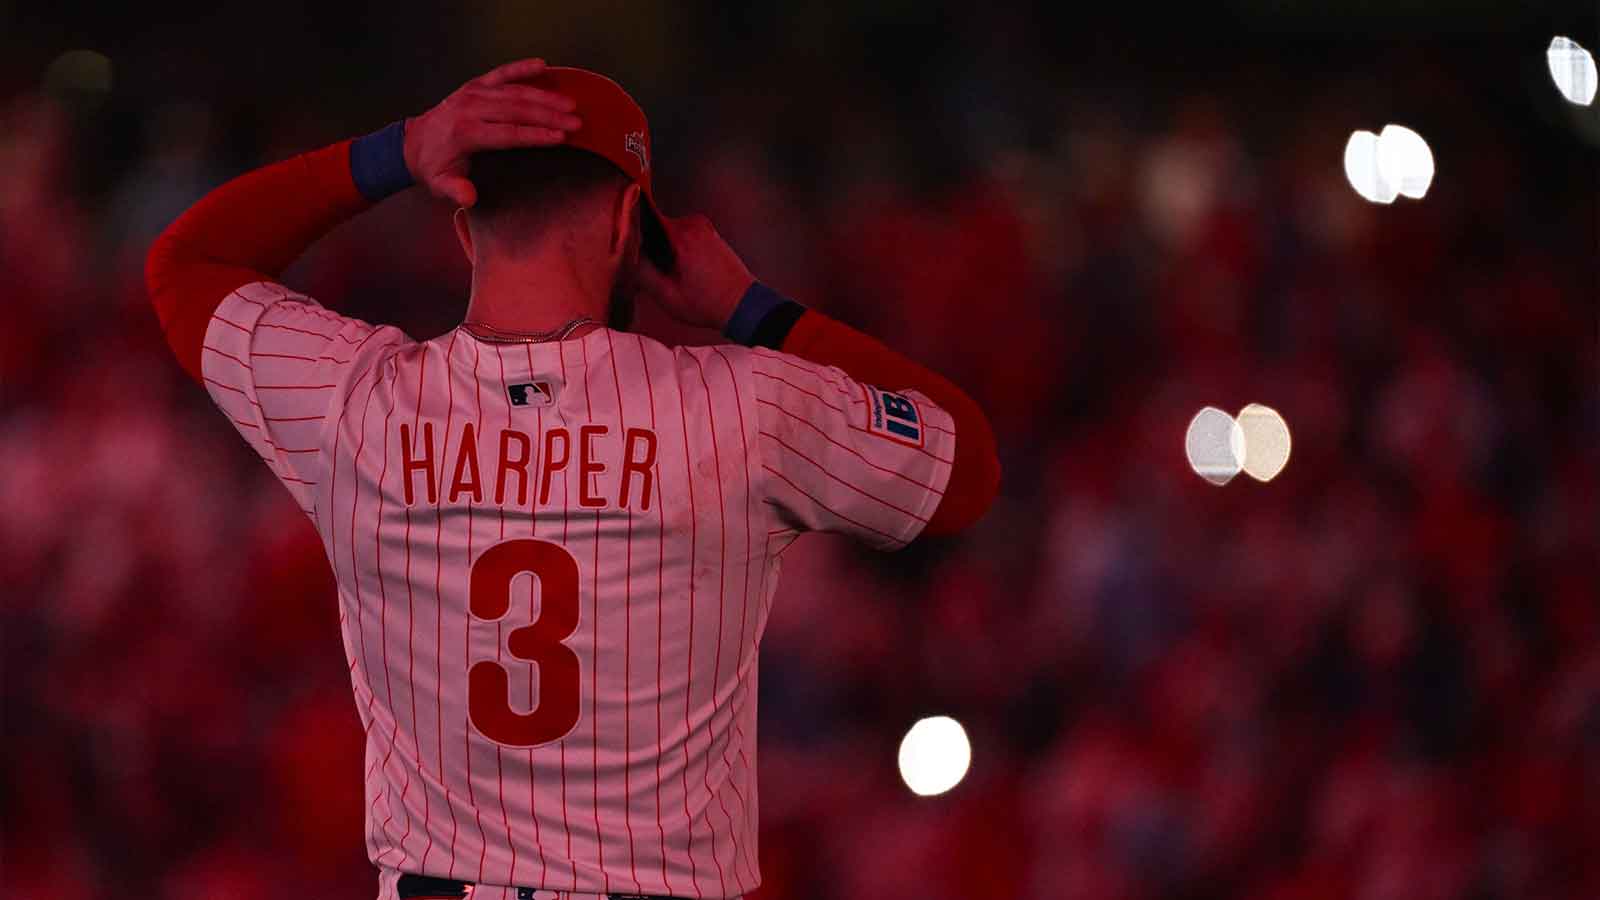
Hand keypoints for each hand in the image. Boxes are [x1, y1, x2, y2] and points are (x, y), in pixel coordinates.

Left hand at [403, 58, 581, 206]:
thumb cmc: (434, 167)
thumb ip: (455, 190)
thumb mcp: (440, 184)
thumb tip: (469, 198)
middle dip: (550, 115)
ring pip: (514, 91)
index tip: (561, 138)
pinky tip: (542, 65)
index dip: (536, 135)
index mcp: (465, 133)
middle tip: (576, 121)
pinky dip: (521, 68)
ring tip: (571, 104)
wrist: (413, 143)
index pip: (508, 133)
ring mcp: (473, 92)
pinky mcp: (475, 84)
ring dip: (545, 96)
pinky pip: (501, 73)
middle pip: (517, 110)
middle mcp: (470, 108)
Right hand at [633, 214, 755, 330]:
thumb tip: (628, 254)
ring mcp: (704, 226)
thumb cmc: (708, 304)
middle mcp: (692, 223)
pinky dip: (680, 249)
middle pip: (656, 228)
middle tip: (655, 272)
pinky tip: (685, 270)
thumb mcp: (668, 296)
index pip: (644, 219)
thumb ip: (643, 273)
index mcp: (680, 235)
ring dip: (666, 250)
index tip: (628, 248)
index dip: (633, 234)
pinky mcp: (710, 232)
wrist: (743, 305)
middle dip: (651, 247)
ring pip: (669, 233)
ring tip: (673, 274)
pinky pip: (684, 235)